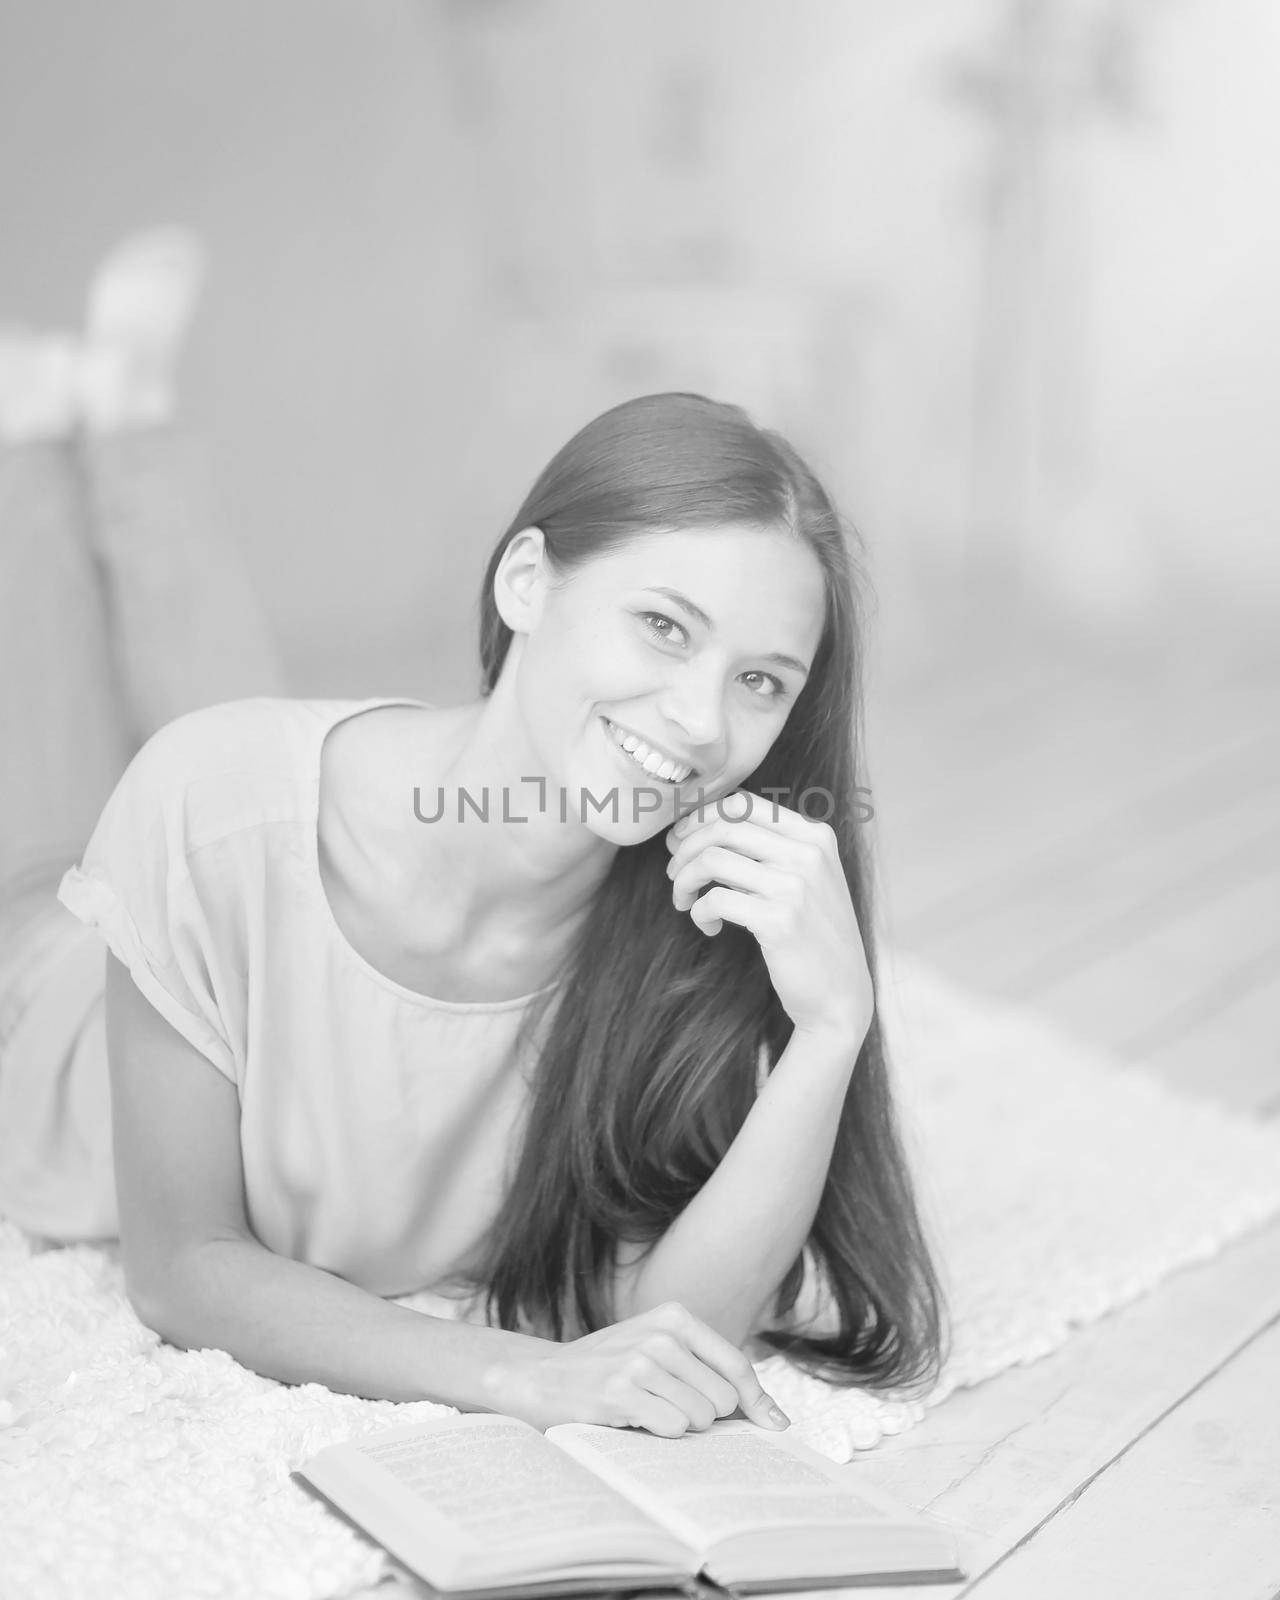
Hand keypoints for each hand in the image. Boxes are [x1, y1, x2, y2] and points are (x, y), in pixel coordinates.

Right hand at [489, 1301, 790, 1436]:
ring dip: (679, 1426)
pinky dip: (658, 1433)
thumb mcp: (659, 1353)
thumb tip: (776, 1417)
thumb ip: (711, 1374)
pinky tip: (632, 1419)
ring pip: (700, 1417)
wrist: (541, 1377)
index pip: (736, 1365)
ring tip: (646, 1410)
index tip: (776, 1427)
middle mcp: (661, 1334)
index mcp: (675, 1317)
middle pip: (723, 1399)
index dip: (759, 1401)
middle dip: (705, 1415)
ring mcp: (640, 1360)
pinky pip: (671, 1428)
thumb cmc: (610, 1370)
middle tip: (667, 1407)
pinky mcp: (620, 1391)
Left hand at [665, 791, 872, 1041]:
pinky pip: (714, 899)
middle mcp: (808, 854)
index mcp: (815, 836)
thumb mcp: (808, 878)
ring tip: (684, 900)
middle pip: (722, 826)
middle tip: (673, 873)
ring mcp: (796, 886)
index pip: (742, 804)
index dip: (700, 817)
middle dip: (684, 848)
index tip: (680, 840)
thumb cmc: (813, 934)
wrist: (841, 994)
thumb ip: (772, 848)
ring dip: (684, 880)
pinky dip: (699, 912)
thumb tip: (700, 826)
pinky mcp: (779, 920)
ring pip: (712, 859)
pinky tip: (709, 927)